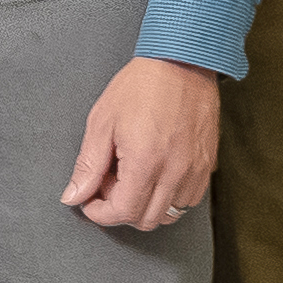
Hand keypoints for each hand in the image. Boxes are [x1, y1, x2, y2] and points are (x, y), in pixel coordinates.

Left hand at [61, 56, 221, 232]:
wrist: (182, 62)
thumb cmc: (142, 85)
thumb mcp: (102, 121)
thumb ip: (88, 165)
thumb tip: (74, 195)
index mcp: (146, 161)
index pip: (123, 212)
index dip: (100, 213)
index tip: (90, 201)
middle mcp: (175, 171)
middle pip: (146, 220)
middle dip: (121, 209)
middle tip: (110, 181)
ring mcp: (195, 170)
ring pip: (169, 214)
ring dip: (146, 205)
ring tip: (134, 175)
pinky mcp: (208, 165)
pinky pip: (188, 199)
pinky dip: (168, 197)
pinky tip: (155, 173)